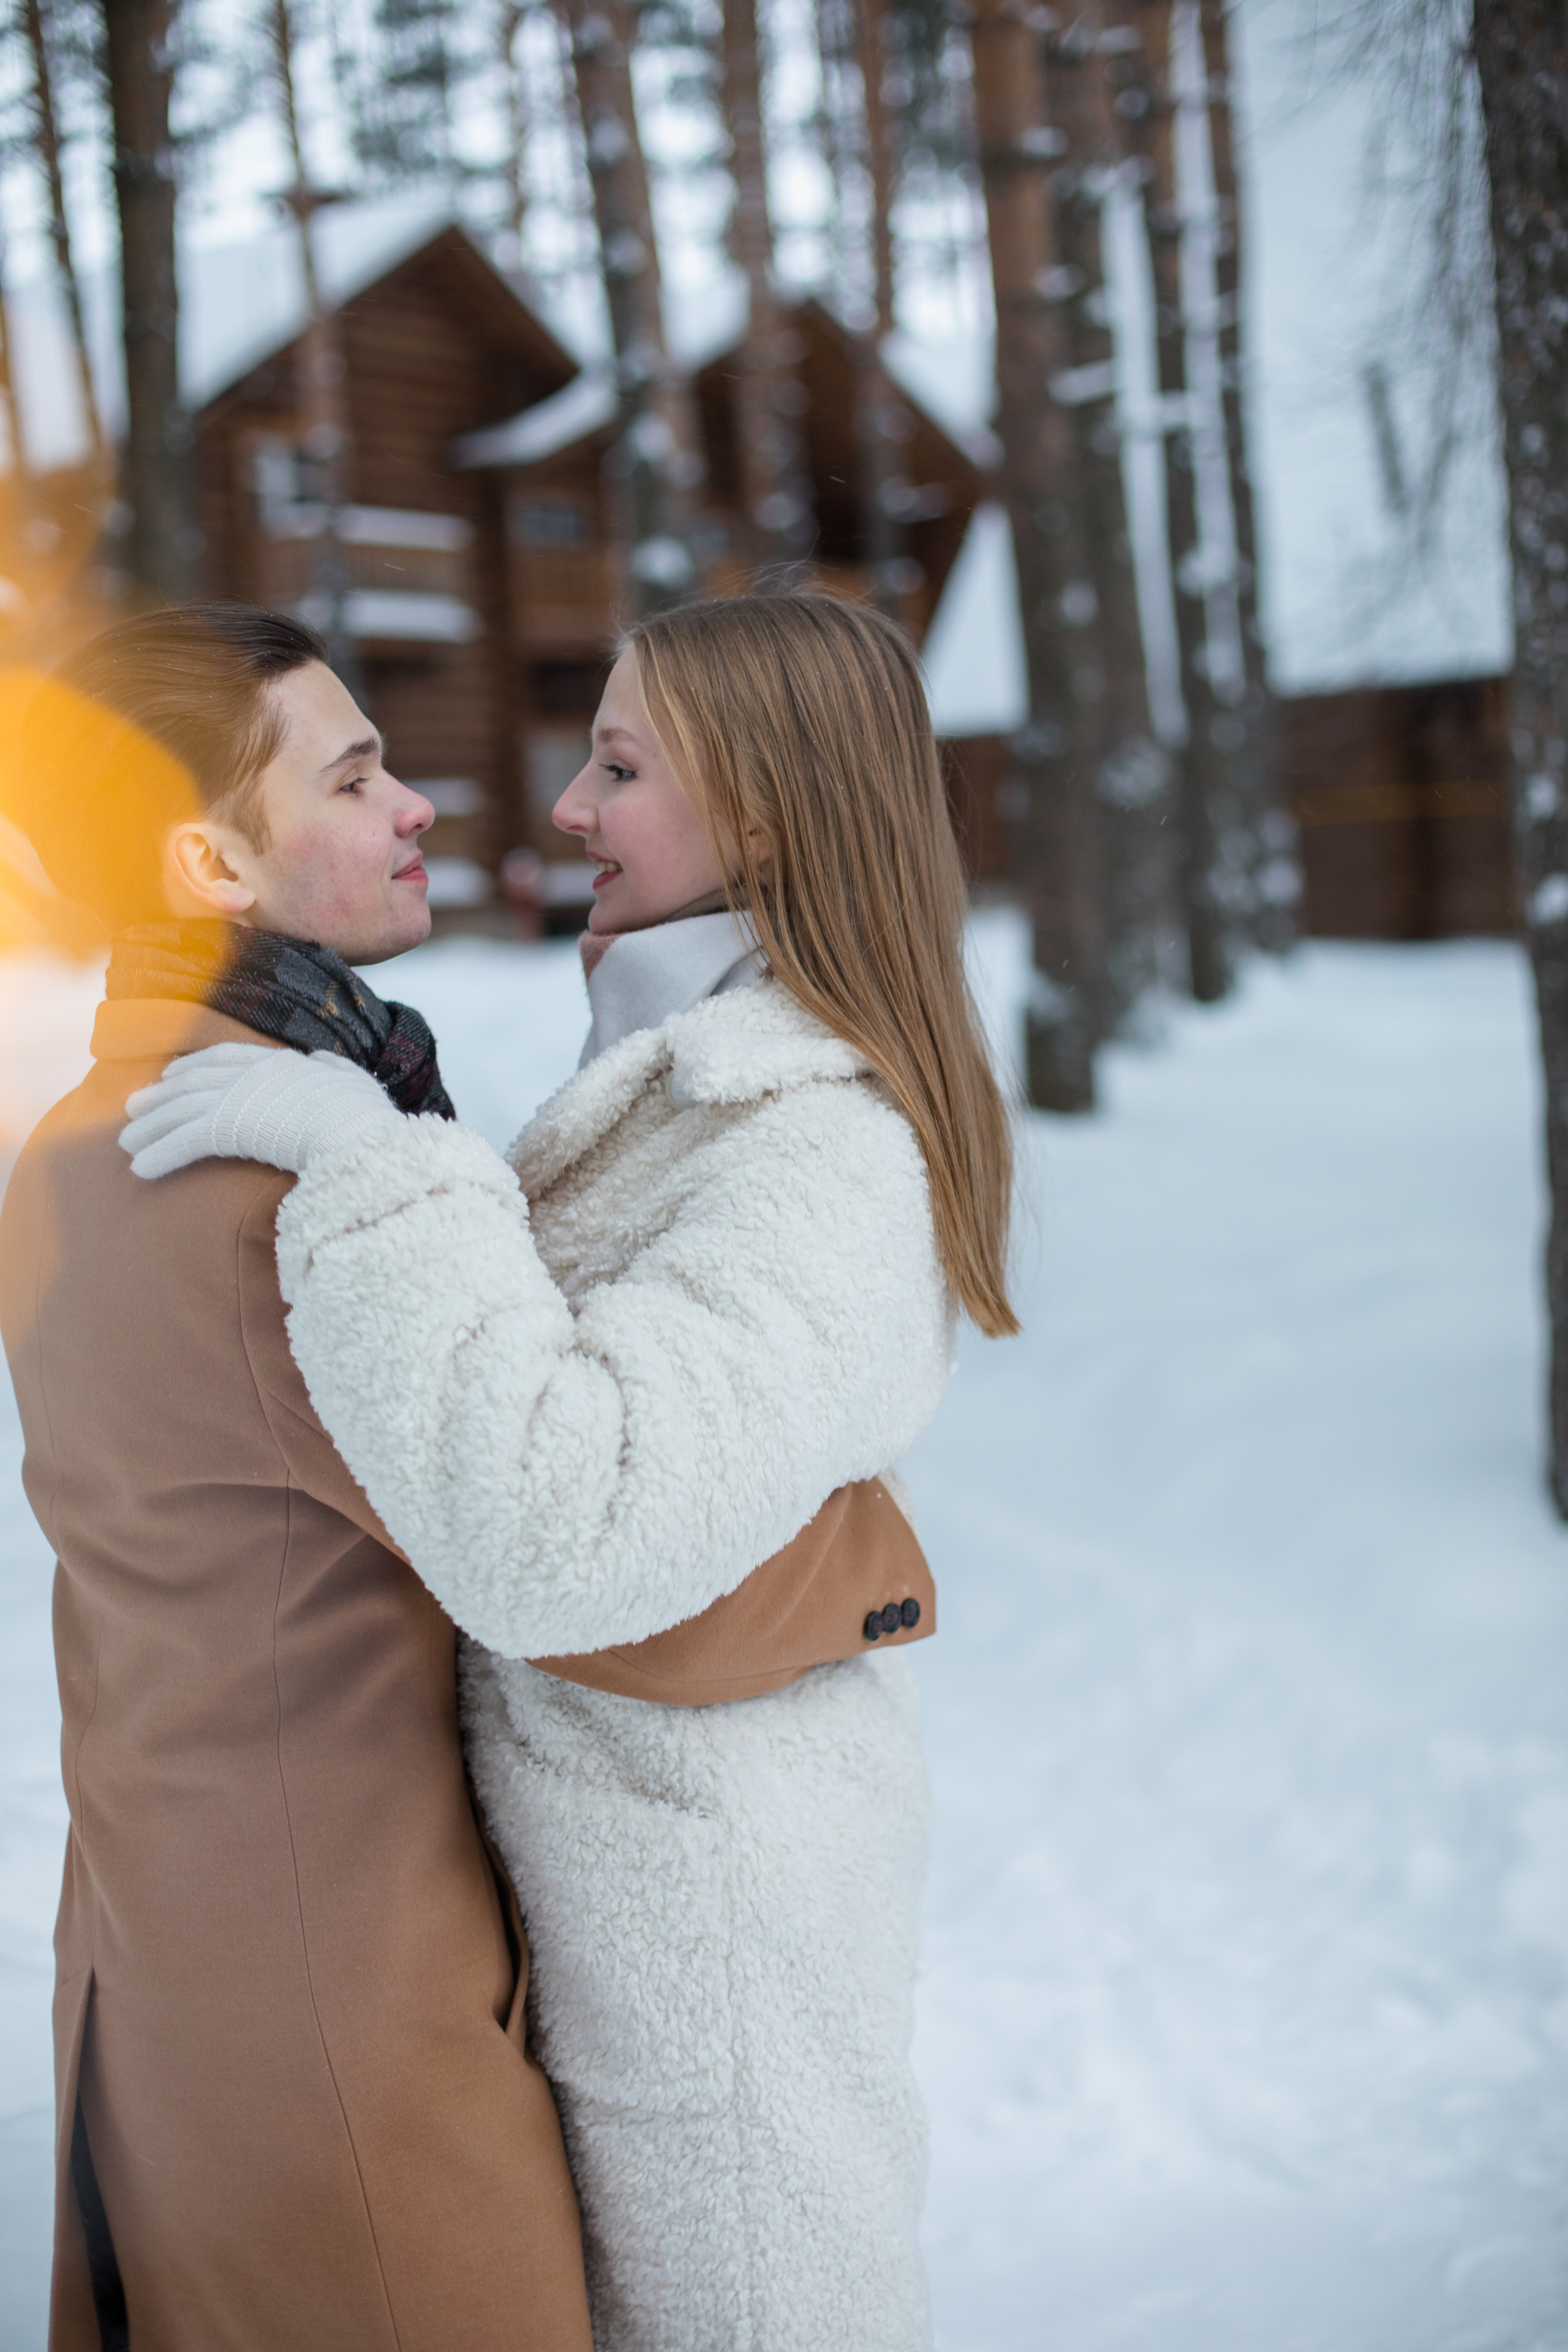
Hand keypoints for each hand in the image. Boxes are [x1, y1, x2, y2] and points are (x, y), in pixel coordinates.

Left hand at [121, 1043, 403, 1179]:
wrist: (359, 1135)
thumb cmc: (365, 1118)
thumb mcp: (355, 1084)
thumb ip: (336, 1071)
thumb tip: (327, 1062)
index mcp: (282, 1063)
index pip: (227, 1058)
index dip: (195, 1066)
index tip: (171, 1074)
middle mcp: (253, 1074)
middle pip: (193, 1081)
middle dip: (160, 1095)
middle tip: (132, 1106)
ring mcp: (238, 1097)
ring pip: (181, 1110)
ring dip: (150, 1128)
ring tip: (125, 1144)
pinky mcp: (226, 1127)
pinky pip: (182, 1142)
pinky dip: (158, 1154)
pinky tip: (139, 1169)